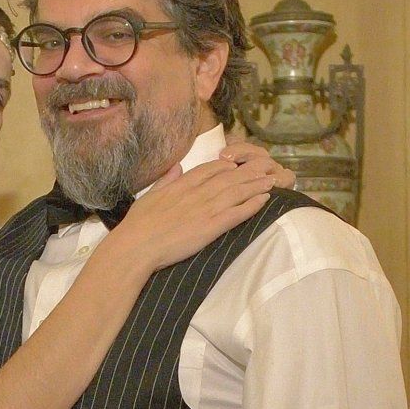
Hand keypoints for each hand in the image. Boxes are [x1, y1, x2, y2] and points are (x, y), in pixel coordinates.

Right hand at [114, 142, 293, 274]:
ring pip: (237, 192)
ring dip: (256, 185)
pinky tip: (264, 199)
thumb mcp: (149, 195)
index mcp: (181, 185)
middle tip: (265, 167)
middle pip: (228, 177)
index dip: (225, 166)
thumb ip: (166, 180)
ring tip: (271, 180)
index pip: (208, 169)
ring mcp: (206, 209)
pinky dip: (252, 205)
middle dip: (248, 172)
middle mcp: (197, 193)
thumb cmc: (138, 224)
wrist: (138, 244)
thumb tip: (177, 167)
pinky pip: (237, 213)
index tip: (236, 164)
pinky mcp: (211, 227)